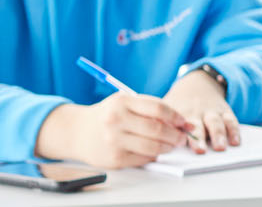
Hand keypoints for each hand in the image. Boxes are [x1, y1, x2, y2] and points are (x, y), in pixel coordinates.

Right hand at [35, 92, 193, 168]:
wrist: (77, 132)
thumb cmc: (108, 115)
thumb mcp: (125, 103)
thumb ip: (151, 109)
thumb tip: (183, 122)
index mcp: (121, 102)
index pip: (158, 109)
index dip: (176, 116)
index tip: (184, 122)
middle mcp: (116, 121)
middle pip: (158, 129)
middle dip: (176, 134)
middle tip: (182, 137)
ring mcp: (114, 141)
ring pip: (153, 146)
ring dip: (168, 147)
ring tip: (172, 145)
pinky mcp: (115, 158)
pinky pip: (144, 158)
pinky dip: (154, 155)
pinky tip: (155, 151)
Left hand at [163, 68, 240, 153]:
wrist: (198, 84)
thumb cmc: (179, 105)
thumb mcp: (166, 108)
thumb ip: (159, 122)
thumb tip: (150, 144)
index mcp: (176, 112)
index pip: (174, 124)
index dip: (174, 134)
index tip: (175, 145)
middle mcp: (194, 112)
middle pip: (196, 125)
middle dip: (197, 138)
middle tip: (199, 150)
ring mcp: (211, 111)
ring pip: (215, 122)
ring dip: (218, 135)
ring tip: (220, 147)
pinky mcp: (225, 111)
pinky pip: (231, 120)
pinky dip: (234, 131)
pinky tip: (235, 141)